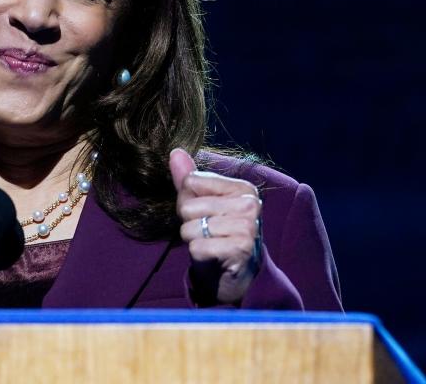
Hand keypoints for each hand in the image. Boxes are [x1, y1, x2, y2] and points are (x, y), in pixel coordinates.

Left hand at [169, 147, 262, 304]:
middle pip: (188, 206)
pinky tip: (214, 256)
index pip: (191, 182)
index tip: (205, 214)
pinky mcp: (240, 250)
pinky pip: (197, 247)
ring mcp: (247, 227)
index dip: (188, 201)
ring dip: (194, 239)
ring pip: (190, 227)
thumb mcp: (201, 204)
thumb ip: (188, 179)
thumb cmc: (216, 233)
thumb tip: (175, 151)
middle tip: (208, 233)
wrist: (234, 274)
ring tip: (211, 243)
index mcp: (243, 188)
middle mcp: (250, 205)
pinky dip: (198, 254)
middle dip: (190, 223)